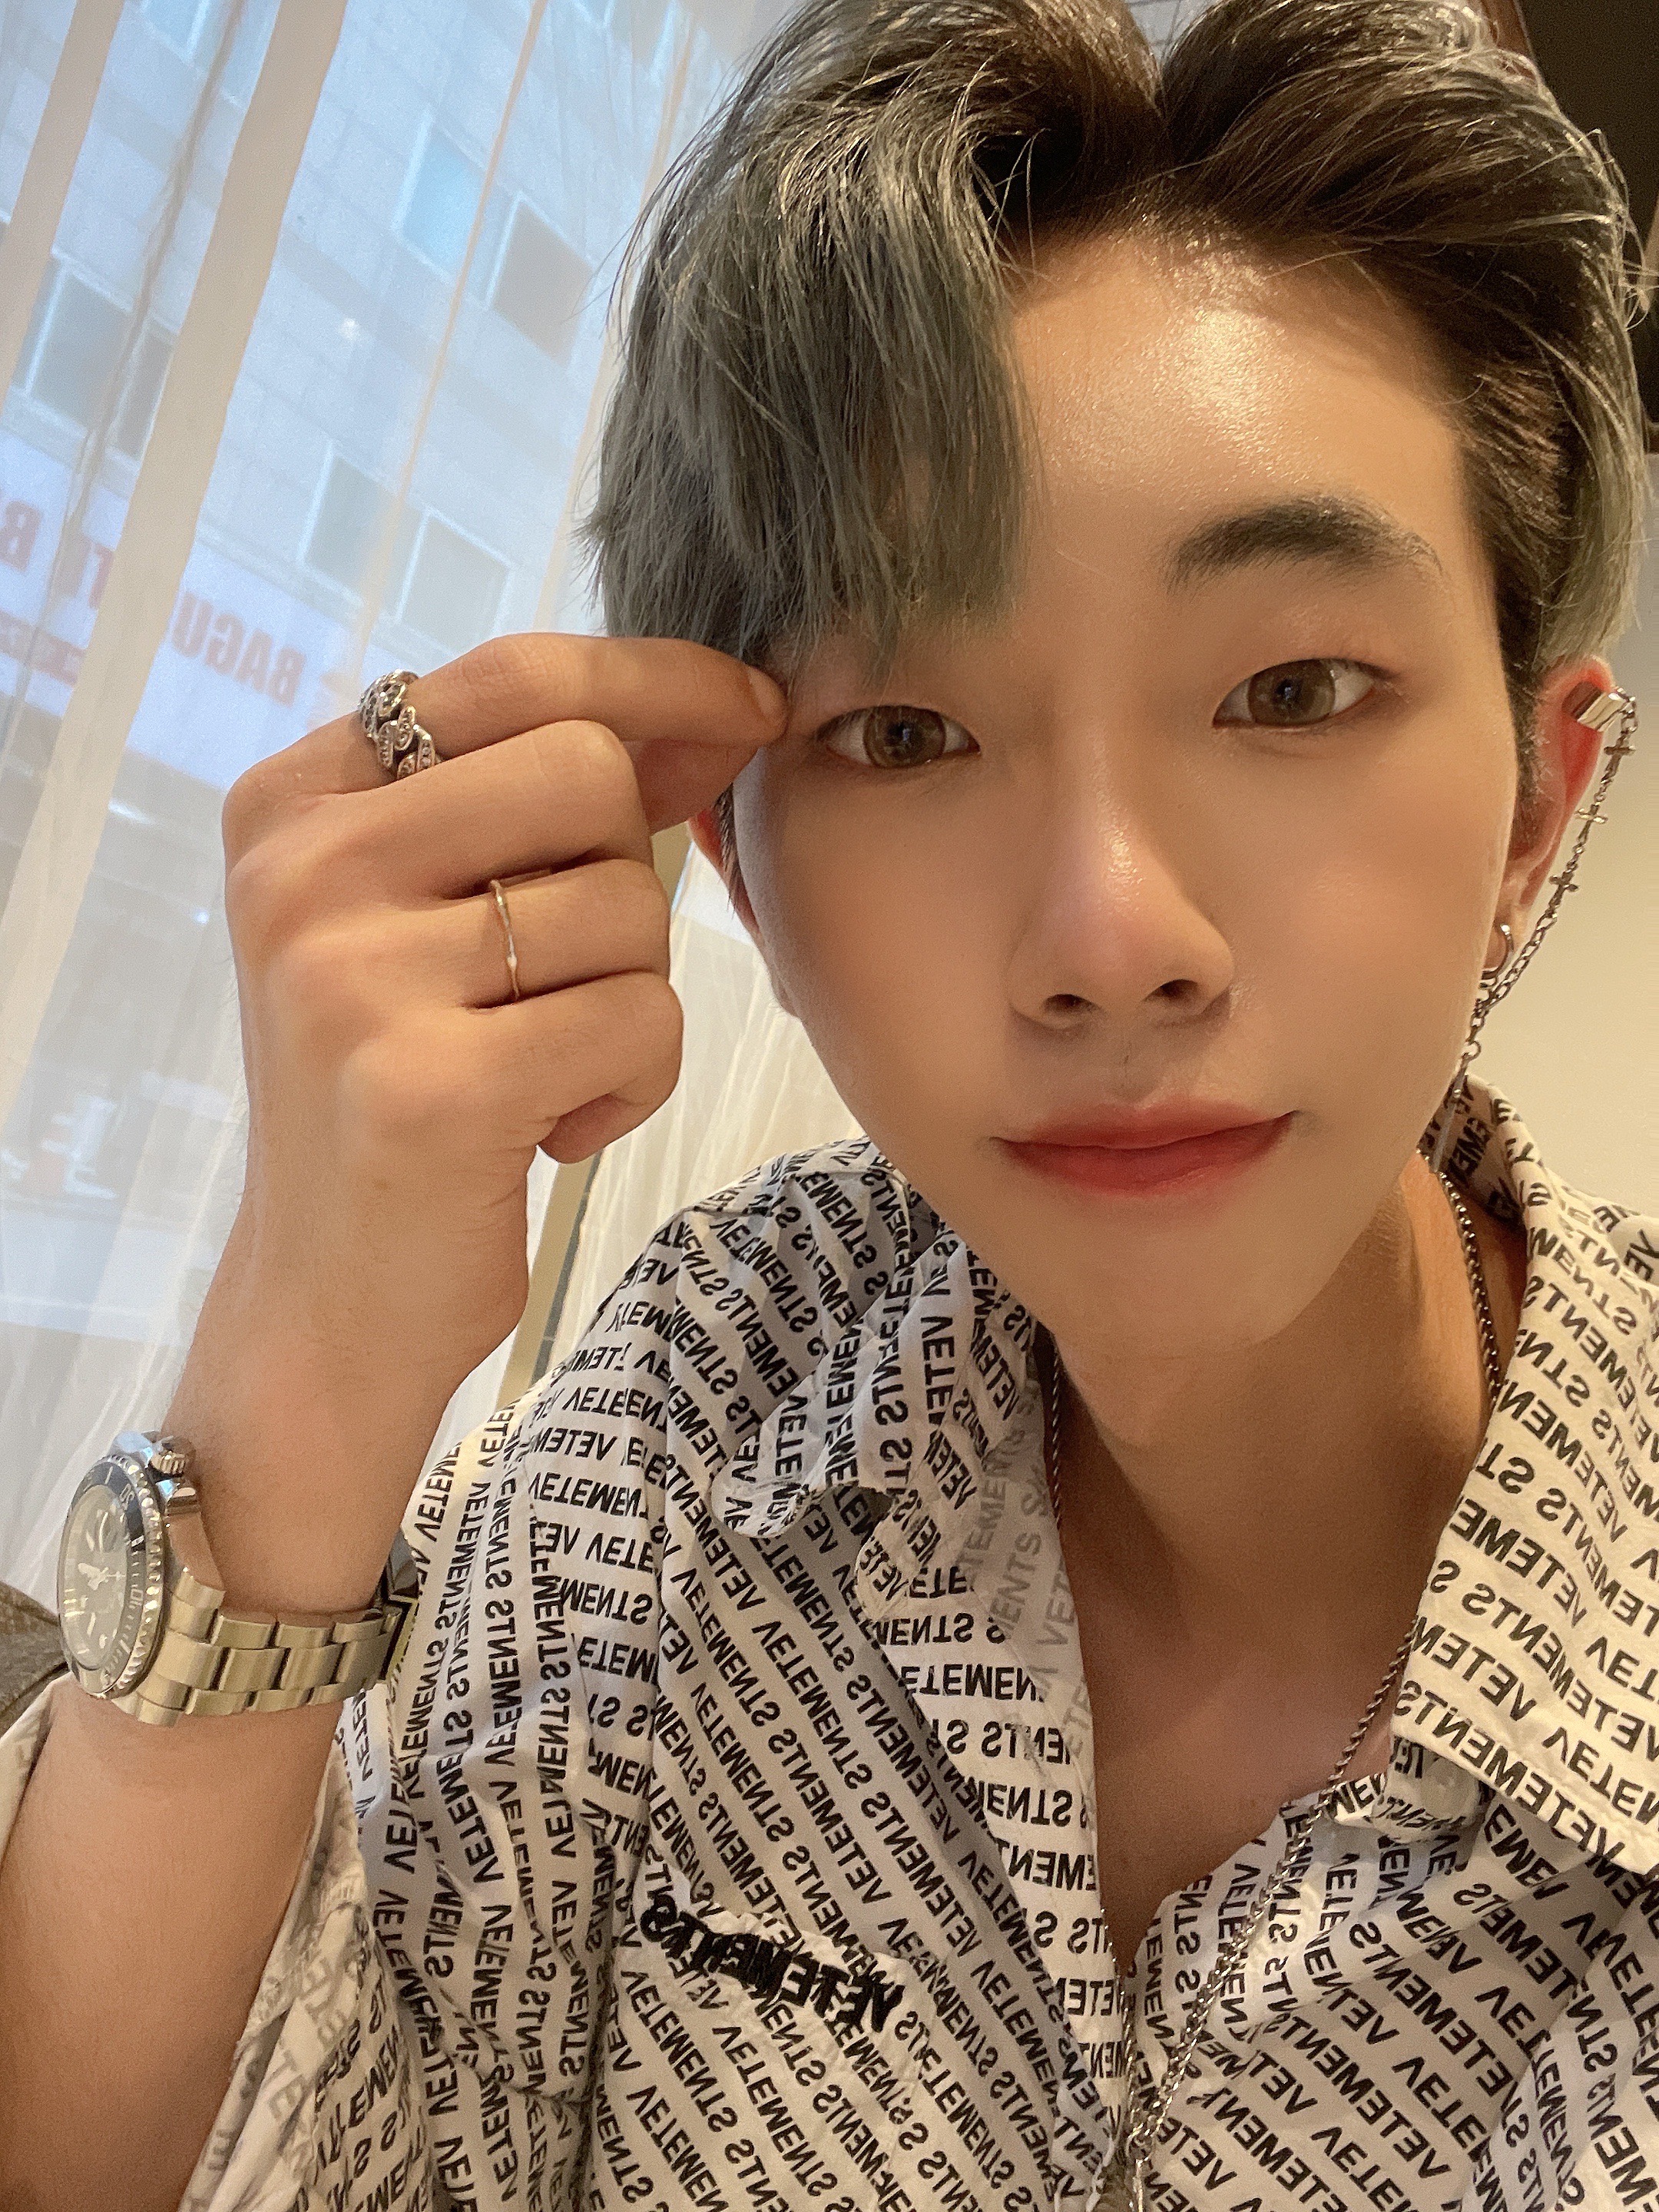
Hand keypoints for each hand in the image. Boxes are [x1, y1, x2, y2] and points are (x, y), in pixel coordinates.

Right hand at [170, 634, 785, 1609]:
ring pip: (630, 907)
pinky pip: (640, 1019)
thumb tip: (718, 708)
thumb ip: (546, 806)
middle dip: (630, 874)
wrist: (332, 1302)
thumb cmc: (405, 1090)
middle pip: (590, 773)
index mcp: (293, 802)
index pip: (516, 674)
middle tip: (566, 971)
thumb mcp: (435, 920)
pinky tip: (553, 1126)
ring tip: (541, 1065)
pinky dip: (634, 1080)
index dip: (656, 680)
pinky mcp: (430, 1089)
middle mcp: (304, 871)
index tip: (747, 709)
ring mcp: (354, 979)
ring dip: (629, 995)